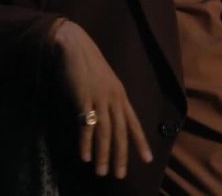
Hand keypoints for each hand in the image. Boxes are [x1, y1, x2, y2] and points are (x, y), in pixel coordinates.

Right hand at [52, 20, 152, 177]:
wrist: (74, 45)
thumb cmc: (87, 65)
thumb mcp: (103, 84)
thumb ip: (107, 101)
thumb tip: (106, 120)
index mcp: (121, 95)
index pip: (134, 123)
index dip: (140, 142)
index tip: (147, 159)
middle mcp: (115, 98)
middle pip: (120, 132)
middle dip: (120, 155)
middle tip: (119, 175)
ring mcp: (100, 98)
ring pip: (105, 132)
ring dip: (103, 154)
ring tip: (101, 173)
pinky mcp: (84, 98)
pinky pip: (87, 125)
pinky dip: (86, 143)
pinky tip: (85, 157)